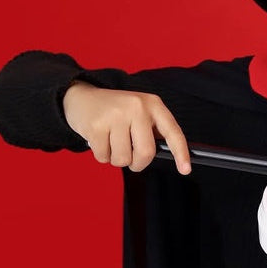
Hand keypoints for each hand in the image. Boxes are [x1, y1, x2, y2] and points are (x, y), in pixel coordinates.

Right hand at [62, 82, 190, 173]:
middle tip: (131, 161)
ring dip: (117, 159)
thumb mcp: (140, 112)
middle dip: (138, 164)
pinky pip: (104, 157)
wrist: (81, 97)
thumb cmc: (116, 111)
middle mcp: (137, 107)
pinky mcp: (96, 125)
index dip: (181, 153)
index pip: (173, 132)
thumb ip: (153, 131)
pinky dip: (102, 155)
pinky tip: (99, 140)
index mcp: (153, 104)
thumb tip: (170, 156)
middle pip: (146, 153)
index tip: (186, 170)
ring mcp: (116, 115)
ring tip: (112, 144)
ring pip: (123, 158)